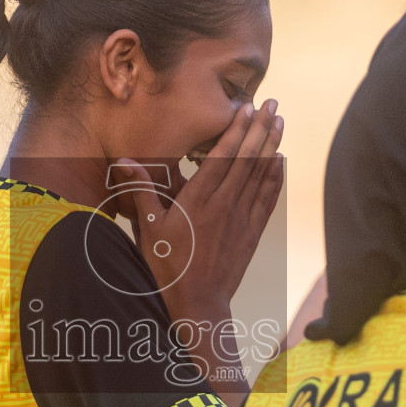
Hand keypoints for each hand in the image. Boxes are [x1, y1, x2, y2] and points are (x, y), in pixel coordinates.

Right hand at [117, 100, 283, 319]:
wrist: (199, 303)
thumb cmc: (169, 266)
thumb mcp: (150, 228)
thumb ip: (141, 191)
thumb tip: (124, 160)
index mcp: (200, 200)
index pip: (223, 156)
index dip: (237, 129)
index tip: (247, 107)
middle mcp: (226, 204)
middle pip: (248, 158)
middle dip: (261, 128)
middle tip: (272, 103)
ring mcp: (242, 218)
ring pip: (262, 174)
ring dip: (272, 145)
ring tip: (280, 121)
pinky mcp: (252, 232)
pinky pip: (269, 198)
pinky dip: (276, 177)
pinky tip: (281, 161)